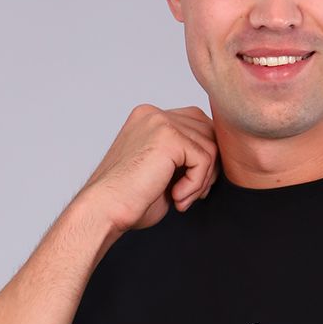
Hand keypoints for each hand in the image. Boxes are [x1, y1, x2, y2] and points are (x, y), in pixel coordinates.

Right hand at [74, 103, 220, 233]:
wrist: (105, 209)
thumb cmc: (130, 199)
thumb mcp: (162, 170)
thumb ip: (184, 155)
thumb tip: (217, 156)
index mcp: (149, 118)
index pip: (197, 125)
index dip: (202, 158)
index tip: (190, 187)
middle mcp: (153, 114)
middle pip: (208, 131)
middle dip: (208, 167)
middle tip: (190, 194)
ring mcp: (160, 121)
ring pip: (210, 147)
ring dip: (201, 181)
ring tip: (181, 199)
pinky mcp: (168, 137)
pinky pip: (204, 159)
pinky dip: (196, 184)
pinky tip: (177, 198)